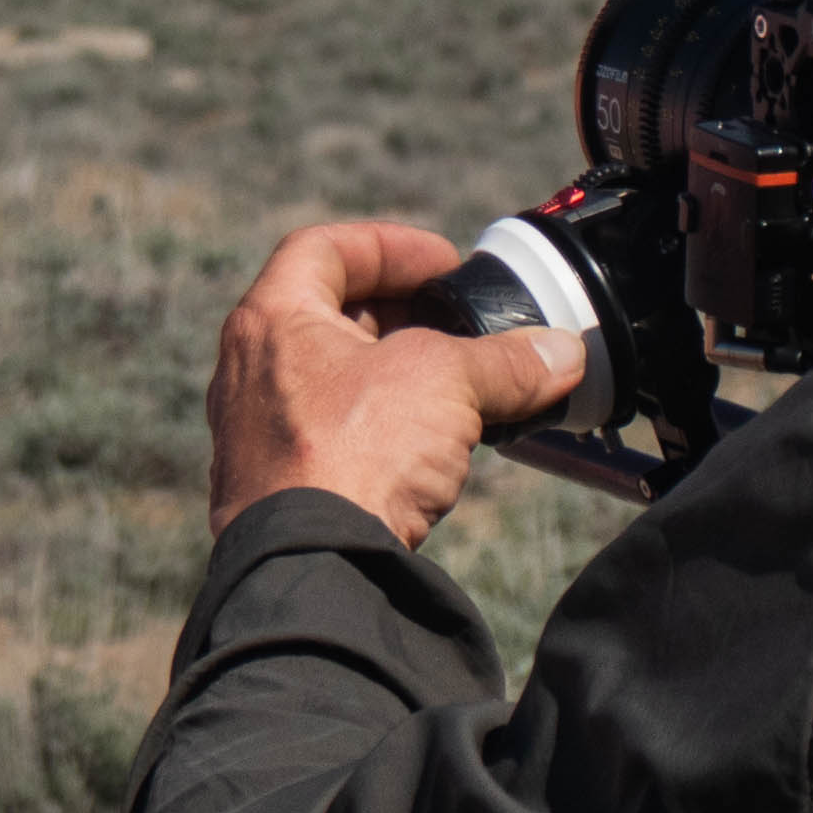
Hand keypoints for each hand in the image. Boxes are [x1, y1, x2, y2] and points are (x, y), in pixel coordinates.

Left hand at [204, 222, 584, 541]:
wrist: (311, 567)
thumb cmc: (354, 454)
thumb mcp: (443, 384)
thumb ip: (503, 361)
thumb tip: (561, 354)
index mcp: (271, 319)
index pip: (323, 249)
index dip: (391, 245)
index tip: (444, 263)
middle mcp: (250, 370)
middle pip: (328, 314)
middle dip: (402, 313)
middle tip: (459, 324)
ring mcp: (258, 433)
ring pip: (334, 381)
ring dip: (397, 376)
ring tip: (458, 388)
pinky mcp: (277, 488)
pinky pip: (334, 437)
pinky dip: (382, 429)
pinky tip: (430, 449)